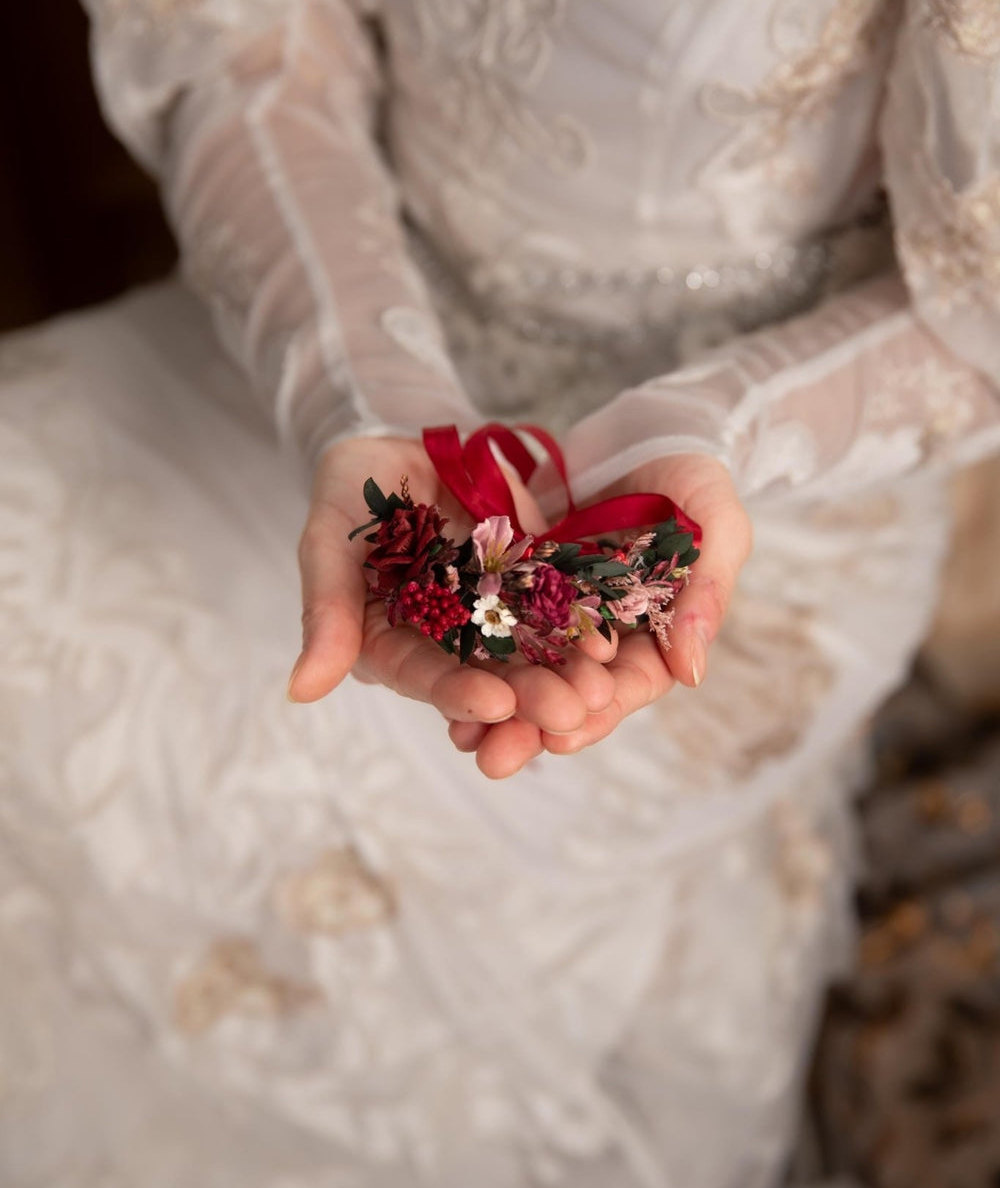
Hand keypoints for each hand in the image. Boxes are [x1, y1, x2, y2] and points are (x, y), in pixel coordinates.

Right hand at [287, 436, 619, 752]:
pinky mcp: (527, 581)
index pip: (422, 674)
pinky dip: (581, 626)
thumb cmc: (349, 489)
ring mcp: (488, 612)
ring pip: (528, 651)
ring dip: (564, 674)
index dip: (457, 692)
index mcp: (388, 641)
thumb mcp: (328, 539)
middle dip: (528, 696)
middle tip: (569, 714)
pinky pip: (557, 607)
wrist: (396, 434)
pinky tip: (610, 642)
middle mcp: (441, 639)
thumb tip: (300, 690)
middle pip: (484, 674)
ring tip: (601, 690)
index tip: (495, 704)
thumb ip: (325, 610)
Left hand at [450, 453, 751, 769]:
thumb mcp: (716, 525)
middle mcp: (604, 634)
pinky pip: (492, 622)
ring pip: (526, 668)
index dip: (597, 713)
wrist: (647, 427)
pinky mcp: (519, 581)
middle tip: (494, 760)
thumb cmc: (694, 476)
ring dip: (496, 707)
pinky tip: (439, 681)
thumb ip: (706, 593)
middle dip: (533, 726)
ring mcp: (559, 610)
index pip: (628, 685)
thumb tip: (693, 674)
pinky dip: (470, 652)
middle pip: (569, 691)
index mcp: (655, 634)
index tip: (562, 737)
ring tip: (462, 741)